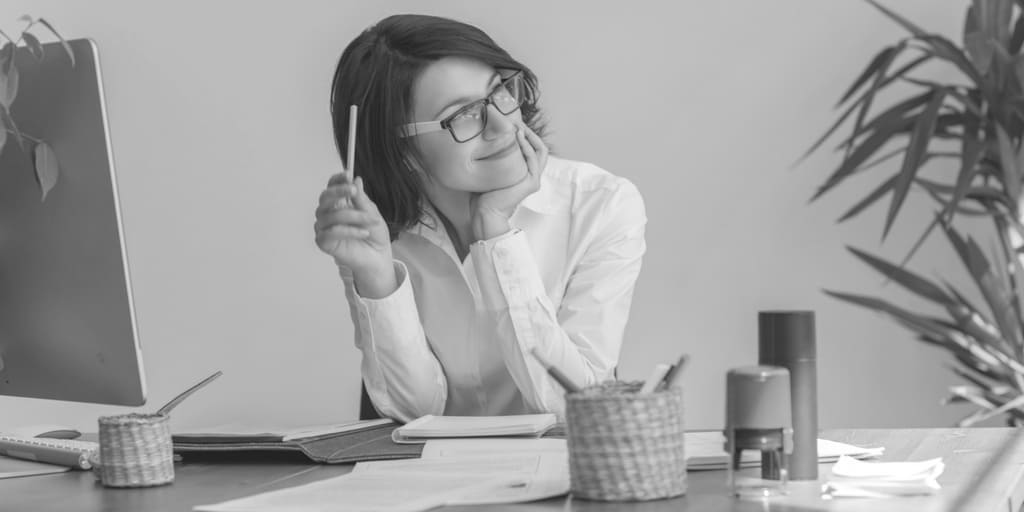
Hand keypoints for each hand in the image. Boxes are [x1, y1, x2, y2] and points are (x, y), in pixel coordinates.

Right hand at [314, 174, 395, 295]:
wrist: (377, 257)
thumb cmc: (374, 234)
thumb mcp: (371, 213)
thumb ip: (361, 199)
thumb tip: (356, 180)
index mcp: (338, 203)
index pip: (331, 187)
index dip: (337, 180)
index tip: (348, 174)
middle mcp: (328, 213)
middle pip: (324, 197)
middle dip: (339, 191)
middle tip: (354, 191)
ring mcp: (323, 228)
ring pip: (332, 215)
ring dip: (353, 216)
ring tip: (370, 221)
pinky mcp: (323, 242)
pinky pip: (332, 232)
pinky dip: (350, 230)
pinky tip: (364, 232)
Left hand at [471, 125, 548, 239]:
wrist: (485, 213)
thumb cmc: (483, 194)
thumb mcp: (490, 170)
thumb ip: (494, 156)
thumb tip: (485, 137)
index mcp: (524, 172)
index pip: (532, 149)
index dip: (526, 135)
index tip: (513, 123)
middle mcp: (532, 175)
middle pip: (540, 148)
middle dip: (530, 132)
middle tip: (517, 121)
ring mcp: (533, 179)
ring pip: (539, 151)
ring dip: (529, 136)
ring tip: (517, 125)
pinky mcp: (531, 183)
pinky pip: (533, 160)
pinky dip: (527, 146)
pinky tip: (517, 137)